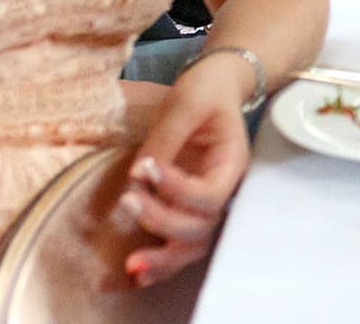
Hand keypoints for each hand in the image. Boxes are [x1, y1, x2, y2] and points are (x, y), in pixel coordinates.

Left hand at [119, 59, 254, 287]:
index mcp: (232, 164)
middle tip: (128, 203)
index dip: (177, 189)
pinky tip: (137, 273)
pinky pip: (178, 243)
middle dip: (165, 223)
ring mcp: (204, 203)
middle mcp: (223, 190)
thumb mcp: (187, 104)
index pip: (210, 194)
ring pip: (192, 245)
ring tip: (132, 265)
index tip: (145, 167)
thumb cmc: (205, 91)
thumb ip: (164, 140)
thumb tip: (137, 177)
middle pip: (202, 227)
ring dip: (164, 258)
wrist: (213, 86)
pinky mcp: (185, 207)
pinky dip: (161, 262)